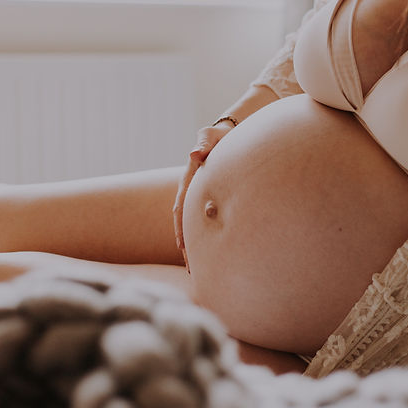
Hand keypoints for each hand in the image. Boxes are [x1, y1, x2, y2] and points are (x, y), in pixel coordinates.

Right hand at [172, 120, 235, 271]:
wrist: (226, 135)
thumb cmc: (218, 136)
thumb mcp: (210, 137)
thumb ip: (204, 144)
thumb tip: (195, 154)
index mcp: (189, 180)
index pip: (181, 207)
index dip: (181, 228)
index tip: (183, 247)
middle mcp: (192, 193)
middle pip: (187, 224)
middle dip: (189, 248)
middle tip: (193, 270)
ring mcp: (202, 199)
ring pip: (198, 227)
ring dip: (198, 248)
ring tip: (202, 272)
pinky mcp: (213, 201)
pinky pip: (209, 223)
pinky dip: (210, 239)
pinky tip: (217, 254)